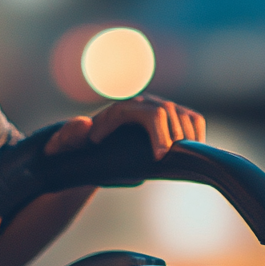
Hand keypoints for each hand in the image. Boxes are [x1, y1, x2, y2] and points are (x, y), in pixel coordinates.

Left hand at [44, 93, 205, 161]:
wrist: (90, 146)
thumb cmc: (77, 147)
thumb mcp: (67, 144)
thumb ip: (70, 135)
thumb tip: (87, 124)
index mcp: (122, 108)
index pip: (152, 114)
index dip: (160, 135)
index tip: (160, 158)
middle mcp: (143, 103)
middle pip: (172, 114)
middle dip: (173, 140)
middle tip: (165, 162)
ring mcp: (159, 108)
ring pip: (187, 118)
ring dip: (186, 140)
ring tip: (174, 160)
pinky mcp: (171, 116)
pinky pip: (194, 121)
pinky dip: (196, 137)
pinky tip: (187, 155)